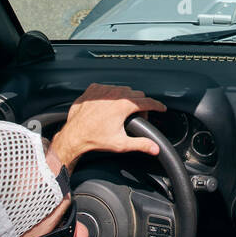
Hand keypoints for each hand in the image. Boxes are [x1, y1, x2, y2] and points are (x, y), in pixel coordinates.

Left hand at [49, 83, 166, 168]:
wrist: (74, 135)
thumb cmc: (95, 139)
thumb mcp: (121, 143)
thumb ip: (141, 144)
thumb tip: (155, 148)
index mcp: (124, 105)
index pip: (148, 102)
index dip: (157, 106)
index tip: (161, 108)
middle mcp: (115, 94)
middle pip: (137, 94)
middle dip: (141, 104)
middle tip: (137, 117)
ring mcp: (103, 90)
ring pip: (123, 89)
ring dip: (126, 98)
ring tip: (121, 112)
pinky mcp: (93, 89)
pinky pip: (108, 88)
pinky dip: (111, 95)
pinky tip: (108, 106)